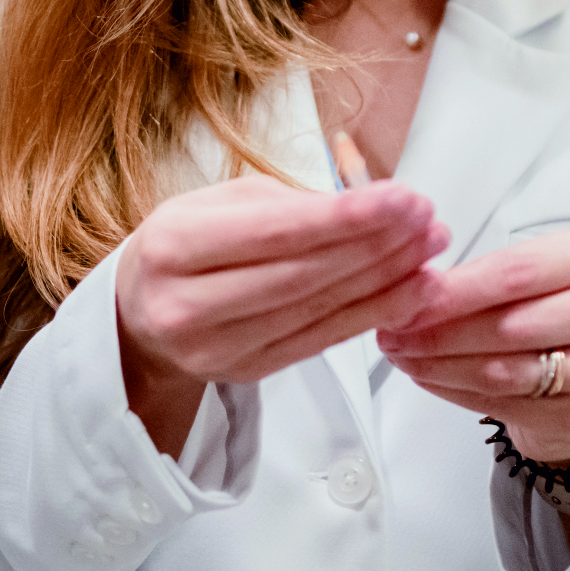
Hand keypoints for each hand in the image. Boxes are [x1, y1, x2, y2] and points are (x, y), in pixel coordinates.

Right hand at [117, 174, 448, 455]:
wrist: (139, 314)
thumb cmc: (184, 246)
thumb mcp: (216, 202)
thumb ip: (287, 203)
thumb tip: (367, 208)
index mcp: (174, 246)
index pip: (273, 233)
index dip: (344, 218)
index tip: (400, 198)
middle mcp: (189, 304)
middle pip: (302, 275)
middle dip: (376, 244)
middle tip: (427, 218)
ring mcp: (218, 348)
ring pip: (318, 310)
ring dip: (387, 279)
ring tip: (430, 249)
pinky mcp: (248, 372)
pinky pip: (323, 341)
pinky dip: (374, 314)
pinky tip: (411, 291)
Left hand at [378, 228, 569, 463]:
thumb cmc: (550, 308)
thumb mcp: (523, 276)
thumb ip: (477, 276)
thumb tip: (414, 287)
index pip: (518, 272)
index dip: (458, 290)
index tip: (412, 297)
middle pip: (514, 323)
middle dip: (444, 331)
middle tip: (397, 333)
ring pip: (510, 368)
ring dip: (445, 365)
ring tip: (407, 357)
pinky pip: (512, 404)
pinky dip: (462, 392)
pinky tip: (434, 379)